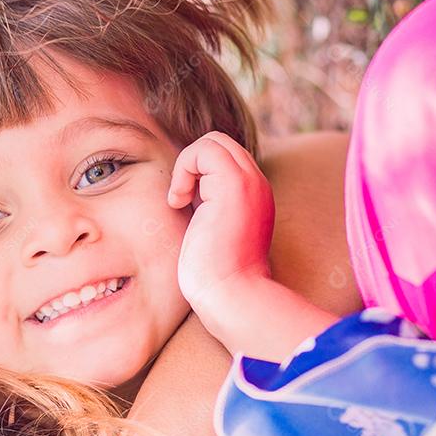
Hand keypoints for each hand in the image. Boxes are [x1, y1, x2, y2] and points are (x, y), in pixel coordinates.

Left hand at [168, 131, 274, 322]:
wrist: (231, 294)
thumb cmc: (214, 277)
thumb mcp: (209, 231)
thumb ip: (206, 207)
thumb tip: (185, 193)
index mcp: (252, 195)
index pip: (223, 157)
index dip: (197, 171)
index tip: (186, 203)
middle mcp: (256, 184)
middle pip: (219, 142)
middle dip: (190, 165)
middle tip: (182, 200)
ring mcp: (249, 182)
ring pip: (212, 141)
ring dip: (186, 166)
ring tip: (181, 200)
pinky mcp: (234, 186)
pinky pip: (204, 149)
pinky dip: (183, 169)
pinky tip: (179, 201)